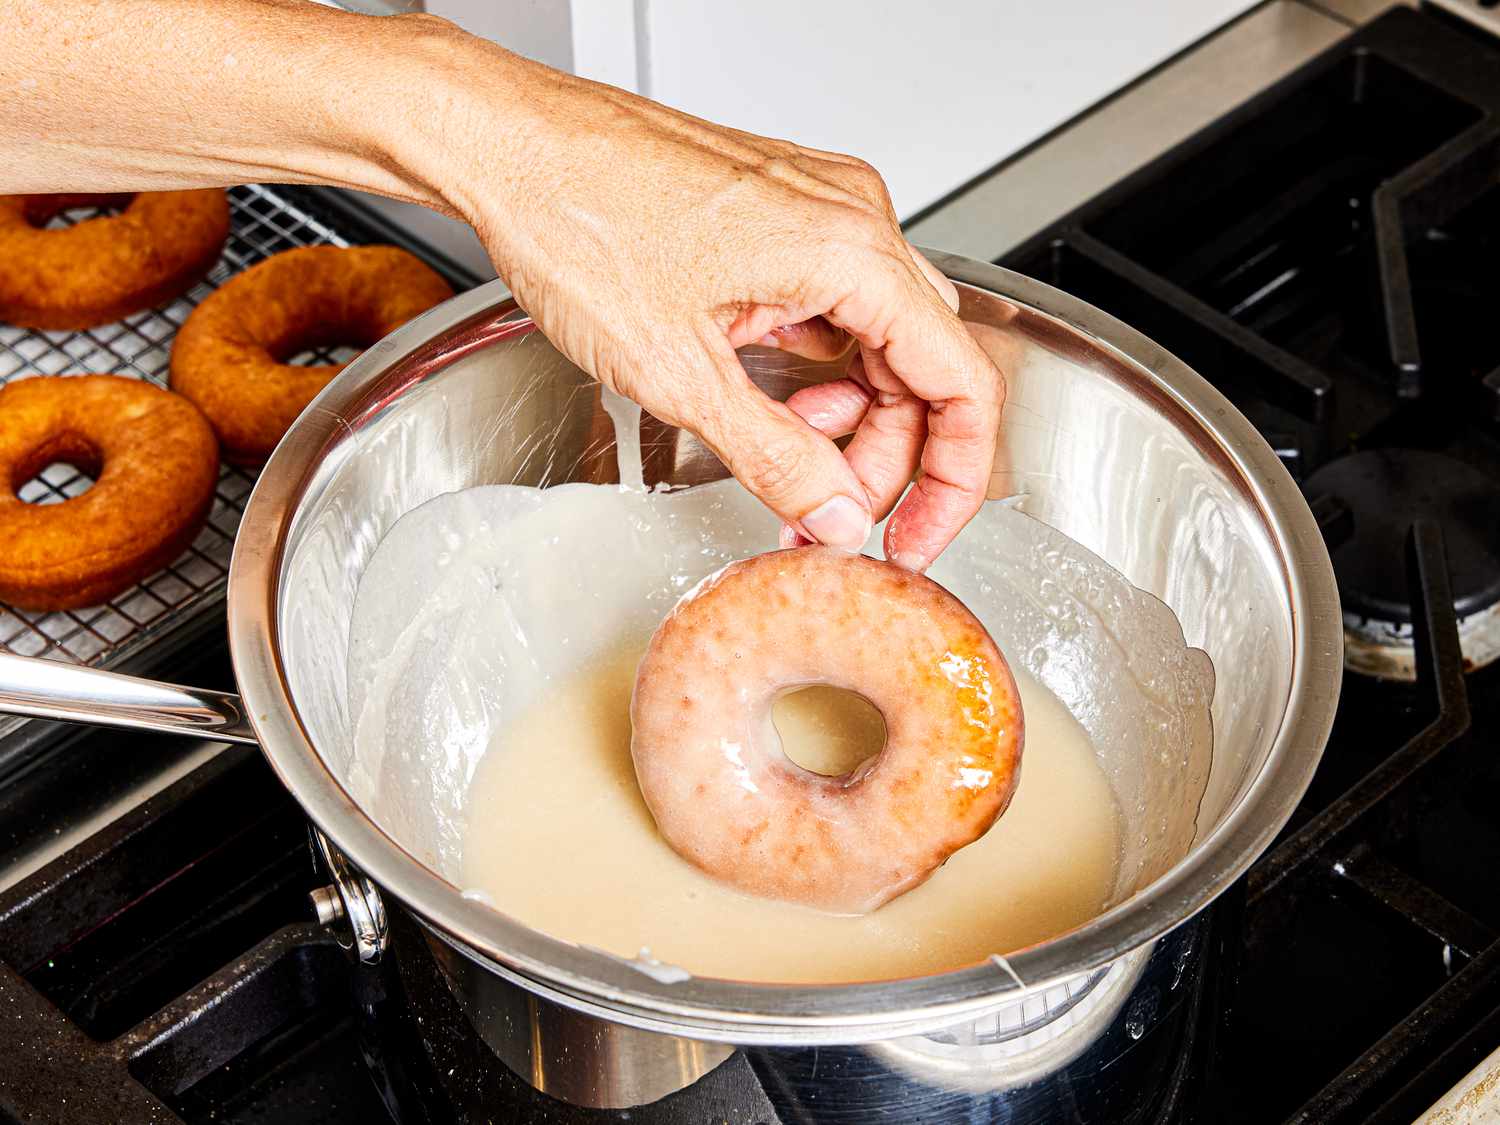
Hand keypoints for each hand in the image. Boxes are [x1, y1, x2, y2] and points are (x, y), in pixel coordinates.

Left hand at [411, 37, 1004, 570]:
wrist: (508, 145)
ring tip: (792, 466)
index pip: (962, 383)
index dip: (953, 479)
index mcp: (849, 252)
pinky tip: (774, 403)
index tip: (918, 535)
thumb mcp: (680, 375)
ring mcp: (819, 210)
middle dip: (884, 459)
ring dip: (849, 419)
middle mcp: (851, 218)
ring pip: (881, 339)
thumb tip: (840, 515)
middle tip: (830, 517)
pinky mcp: (782, 215)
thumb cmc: (575, 218)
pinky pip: (836, 306)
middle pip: (923, 367)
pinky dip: (817, 369)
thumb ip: (777, 459)